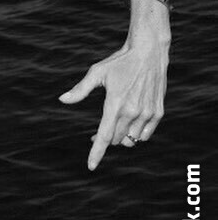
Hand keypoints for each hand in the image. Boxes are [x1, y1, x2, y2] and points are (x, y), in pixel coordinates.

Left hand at [58, 41, 167, 170]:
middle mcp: (132, 112)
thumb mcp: (97, 73)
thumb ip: (80, 90)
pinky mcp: (158, 113)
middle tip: (97, 132)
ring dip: (120, 138)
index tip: (90, 166)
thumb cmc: (119, 62)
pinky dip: (136, 135)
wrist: (148, 53)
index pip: (104, 136)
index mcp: (115, 104)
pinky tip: (130, 125)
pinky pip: (145, 135)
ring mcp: (147, 114)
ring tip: (114, 126)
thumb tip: (62, 100)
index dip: (97, 153)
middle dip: (105, 139)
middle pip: (115, 139)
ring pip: (130, 140)